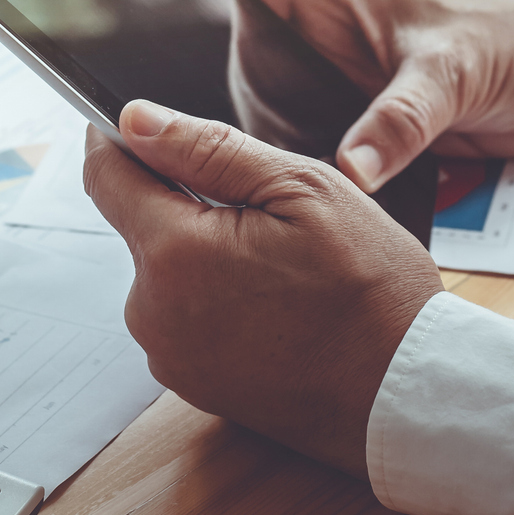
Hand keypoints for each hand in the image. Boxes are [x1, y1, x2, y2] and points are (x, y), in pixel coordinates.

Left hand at [83, 101, 442, 476]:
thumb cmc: (371, 290)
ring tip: (284, 268)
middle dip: (189, 204)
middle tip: (267, 212)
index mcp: (173, 254)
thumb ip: (208, 148)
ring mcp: (171, 356)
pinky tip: (279, 306)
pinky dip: (219, 300)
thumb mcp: (302, 190)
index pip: (106, 177)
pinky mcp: (192, 384)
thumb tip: (135, 120)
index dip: (116, 139)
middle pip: (143, 226)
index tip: (131, 124)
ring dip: (207, 255)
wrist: (407, 394)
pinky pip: (187, 318)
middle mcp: (153, 312)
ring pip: (168, 273)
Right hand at [237, 0, 513, 188]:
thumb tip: (351, 168)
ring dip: (282, 142)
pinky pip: (314, 136)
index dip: (226, 31)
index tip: (221, 86)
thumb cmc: (513, 46)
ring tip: (285, 184)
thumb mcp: (453, 77)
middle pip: (250, 66)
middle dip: (254, 110)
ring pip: (276, 107)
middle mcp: (327, 28)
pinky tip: (318, 193)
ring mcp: (340, 72)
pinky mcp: (358, 111)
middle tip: (261, 159)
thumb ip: (400, 119)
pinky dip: (315, 163)